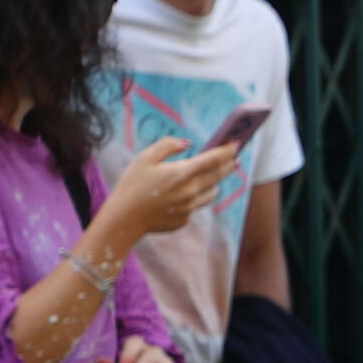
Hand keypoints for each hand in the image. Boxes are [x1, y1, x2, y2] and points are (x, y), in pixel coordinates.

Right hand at [98, 136, 240, 241]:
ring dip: (215, 183)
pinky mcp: (185, 219)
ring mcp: (190, 207)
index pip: (213, 159)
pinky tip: (183, 196)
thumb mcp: (144, 158)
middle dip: (228, 165)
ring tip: (214, 177)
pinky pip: (195, 206)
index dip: (227, 150)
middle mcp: (191, 191)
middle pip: (218, 175)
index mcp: (182, 173)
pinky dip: (194, 198)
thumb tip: (187, 143)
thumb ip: (167, 146)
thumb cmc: (132, 185)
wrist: (125, 218)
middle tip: (234, 159)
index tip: (236, 143)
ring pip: (211, 193)